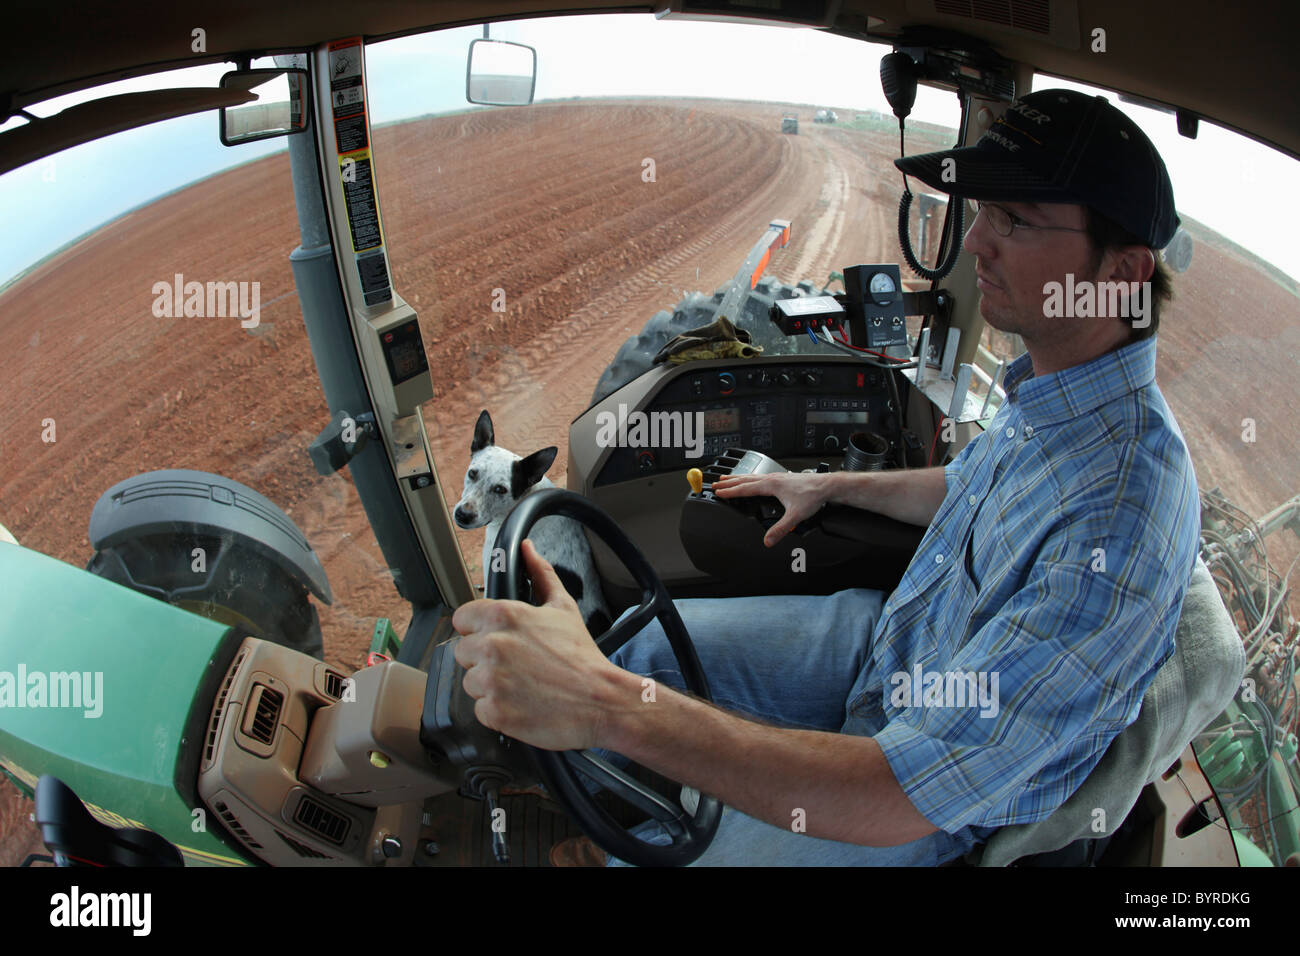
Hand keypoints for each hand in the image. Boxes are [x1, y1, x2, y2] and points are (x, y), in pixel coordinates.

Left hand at [452, 539, 624, 750]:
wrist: (599, 698)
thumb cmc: (581, 656)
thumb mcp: (563, 607)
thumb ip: (540, 574)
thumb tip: (528, 549)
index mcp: (502, 616)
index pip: (461, 619)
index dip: (478, 629)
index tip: (495, 638)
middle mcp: (491, 646)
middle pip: (463, 652)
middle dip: (484, 658)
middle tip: (515, 664)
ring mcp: (490, 680)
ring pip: (470, 682)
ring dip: (490, 685)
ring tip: (521, 684)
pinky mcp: (493, 711)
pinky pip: (480, 709)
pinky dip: (497, 710)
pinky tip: (521, 702)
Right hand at [712, 471, 828, 546]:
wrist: (826, 486)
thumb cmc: (812, 496)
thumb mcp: (795, 516)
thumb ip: (780, 529)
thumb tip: (768, 540)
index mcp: (771, 485)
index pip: (745, 489)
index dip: (730, 491)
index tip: (718, 492)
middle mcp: (772, 478)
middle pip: (745, 479)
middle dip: (729, 482)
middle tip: (716, 483)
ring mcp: (777, 476)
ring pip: (752, 476)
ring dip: (738, 478)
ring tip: (728, 478)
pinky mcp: (782, 477)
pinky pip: (760, 476)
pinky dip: (749, 478)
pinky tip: (751, 480)